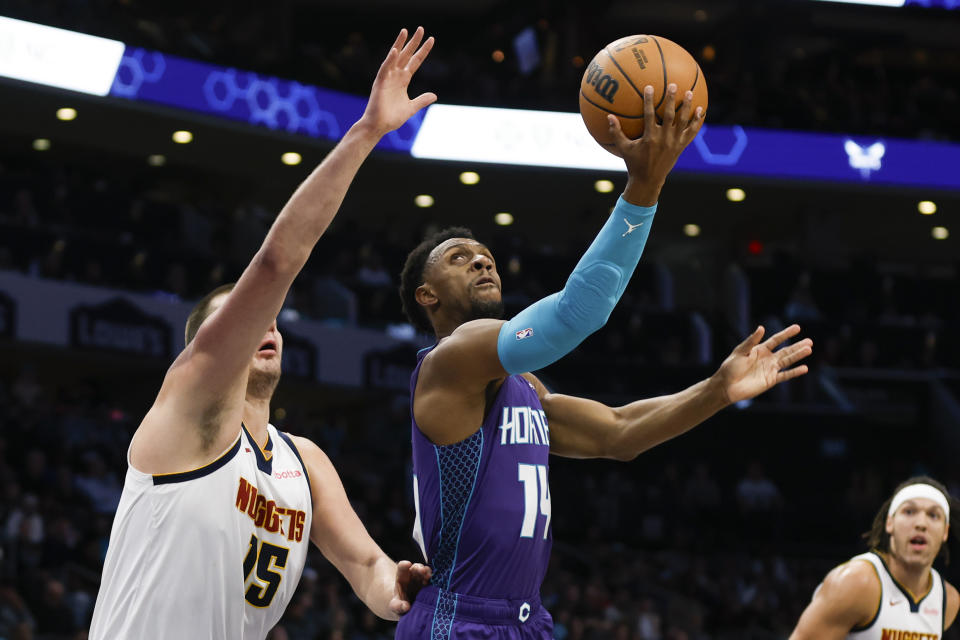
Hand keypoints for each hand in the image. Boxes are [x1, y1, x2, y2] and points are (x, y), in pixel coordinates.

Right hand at [360, 27, 437, 137]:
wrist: (379, 126)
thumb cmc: (391, 118)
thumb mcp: (411, 108)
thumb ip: (422, 100)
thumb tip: (434, 95)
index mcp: (403, 80)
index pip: (415, 62)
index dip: (423, 51)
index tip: (432, 39)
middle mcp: (395, 76)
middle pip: (406, 55)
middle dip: (413, 42)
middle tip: (421, 28)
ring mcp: (387, 78)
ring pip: (394, 57)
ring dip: (399, 44)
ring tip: (405, 31)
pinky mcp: (379, 83)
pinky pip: (385, 69)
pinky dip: (389, 60)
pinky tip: (395, 50)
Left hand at [389, 560, 431, 615]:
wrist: (409, 608)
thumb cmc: (400, 604)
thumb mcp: (395, 606)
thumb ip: (397, 606)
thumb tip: (405, 606)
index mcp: (402, 578)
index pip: (402, 568)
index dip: (404, 565)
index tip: (407, 564)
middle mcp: (413, 576)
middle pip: (416, 568)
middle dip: (419, 568)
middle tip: (422, 571)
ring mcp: (422, 579)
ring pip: (426, 572)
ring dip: (428, 573)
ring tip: (429, 577)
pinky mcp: (430, 585)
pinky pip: (434, 580)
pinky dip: (435, 581)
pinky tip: (435, 583)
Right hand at [609, 84, 704, 205]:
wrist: (648, 181)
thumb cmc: (634, 164)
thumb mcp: (623, 149)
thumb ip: (616, 133)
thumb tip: (608, 117)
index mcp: (649, 138)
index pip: (649, 115)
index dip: (649, 100)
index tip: (649, 87)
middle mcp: (664, 139)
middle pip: (669, 116)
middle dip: (672, 100)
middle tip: (674, 85)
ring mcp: (674, 143)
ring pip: (683, 122)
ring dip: (687, 107)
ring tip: (690, 92)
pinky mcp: (681, 147)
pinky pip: (691, 132)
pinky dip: (697, 122)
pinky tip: (701, 110)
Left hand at [714, 325, 812, 405]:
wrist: (726, 386)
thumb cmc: (730, 367)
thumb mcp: (740, 352)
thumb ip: (752, 341)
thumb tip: (761, 328)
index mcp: (759, 349)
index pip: (776, 340)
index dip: (786, 334)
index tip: (797, 327)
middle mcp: (767, 358)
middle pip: (785, 350)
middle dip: (797, 346)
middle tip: (810, 341)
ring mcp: (770, 369)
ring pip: (787, 361)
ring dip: (798, 356)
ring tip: (809, 349)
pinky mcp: (771, 380)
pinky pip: (785, 375)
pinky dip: (794, 372)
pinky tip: (804, 368)